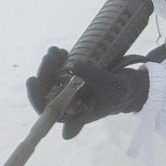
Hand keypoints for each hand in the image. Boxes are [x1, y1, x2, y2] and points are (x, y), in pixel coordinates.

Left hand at [26, 46, 149, 138]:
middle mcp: (68, 105)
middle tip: (50, 56)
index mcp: (74, 114)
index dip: (36, 97)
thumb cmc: (123, 92)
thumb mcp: (111, 86)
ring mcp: (69, 92)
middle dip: (44, 73)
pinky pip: (58, 72)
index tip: (32, 78)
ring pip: (50, 80)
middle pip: (46, 92)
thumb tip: (72, 65)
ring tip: (55, 50)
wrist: (133, 86)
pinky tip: (60, 51)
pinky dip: (57, 61)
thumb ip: (93, 77)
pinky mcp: (73, 81)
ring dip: (49, 65)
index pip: (48, 111)